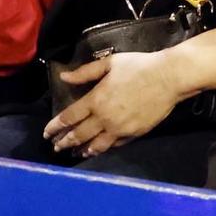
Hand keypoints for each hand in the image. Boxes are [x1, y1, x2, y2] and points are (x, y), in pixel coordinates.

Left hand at [42, 49, 183, 157]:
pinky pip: (114, 145)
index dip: (55, 127)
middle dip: (64, 142)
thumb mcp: (109, 63)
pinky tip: (98, 149)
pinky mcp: (134, 134)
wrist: (169, 78)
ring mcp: (119, 129)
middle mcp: (104, 118)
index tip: (46, 133)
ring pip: (96, 145)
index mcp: (95, 100)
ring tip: (74, 153)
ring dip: (82, 150)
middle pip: (79, 135)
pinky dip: (103, 148)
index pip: (69, 117)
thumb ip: (85, 72)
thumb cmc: (139, 66)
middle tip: (56, 147)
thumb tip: (64, 77)